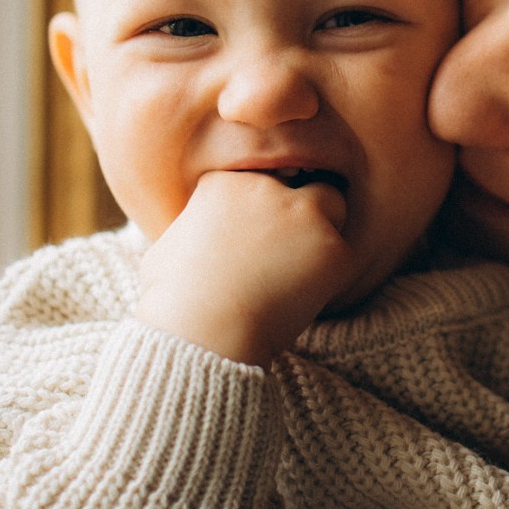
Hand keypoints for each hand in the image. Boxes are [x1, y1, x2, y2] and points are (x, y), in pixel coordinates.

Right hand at [136, 169, 350, 363]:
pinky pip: (344, 252)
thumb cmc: (172, 301)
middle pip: (299, 181)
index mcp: (224, 181)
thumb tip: (192, 236)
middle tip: (290, 244)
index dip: (263, 204)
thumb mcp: (165, 250)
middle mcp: (267, 186)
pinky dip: (331, 273)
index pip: (261, 176)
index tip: (259, 231)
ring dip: (322, 230)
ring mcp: (302, 213)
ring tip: (300, 270)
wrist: (201, 331)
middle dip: (298, 206)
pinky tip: (304, 295)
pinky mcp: (331, 246)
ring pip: (332, 205)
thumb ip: (190, 230)